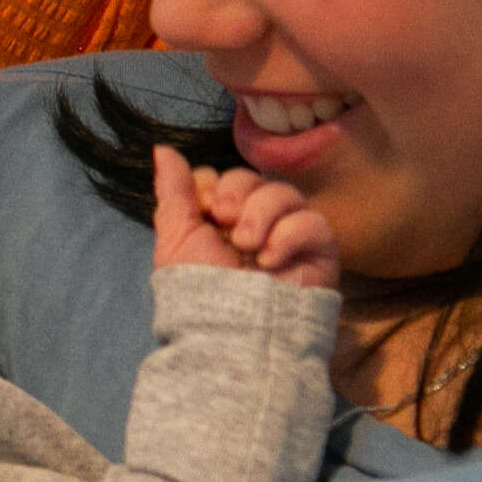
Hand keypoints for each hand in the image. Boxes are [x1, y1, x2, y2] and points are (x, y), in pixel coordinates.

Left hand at [151, 147, 337, 288]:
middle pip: (251, 178)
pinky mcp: (319, 251)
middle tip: (226, 222)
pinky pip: (312, 220)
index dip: (213, 187)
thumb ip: (173, 191)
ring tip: (249, 248)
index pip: (223, 177)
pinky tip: (272, 260)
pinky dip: (289, 235)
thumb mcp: (177, 238)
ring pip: (283, 192)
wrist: (234, 333)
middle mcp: (256, 225)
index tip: (205, 210)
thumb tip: (162, 148)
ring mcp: (289, 236)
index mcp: (221, 222)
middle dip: (236, 194)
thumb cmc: (200, 290)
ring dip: (260, 214)